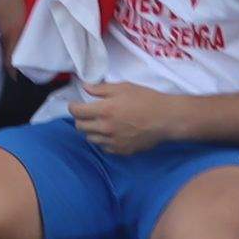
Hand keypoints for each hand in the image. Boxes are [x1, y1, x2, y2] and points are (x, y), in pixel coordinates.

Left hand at [69, 81, 186, 153]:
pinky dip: (103, 140)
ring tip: (100, 122)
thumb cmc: (146, 99)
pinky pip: (104, 147)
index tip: (75, 104)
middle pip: (80, 127)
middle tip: (88, 113)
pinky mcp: (121, 151)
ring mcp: (113, 142)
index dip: (73, 107)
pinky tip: (111, 133)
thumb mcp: (123, 87)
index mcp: (104, 110)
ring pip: (91, 139)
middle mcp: (105, 128)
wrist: (166, 118)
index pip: (77, 112)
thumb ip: (101, 89)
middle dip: (81, 119)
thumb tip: (85, 87)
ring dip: (91, 130)